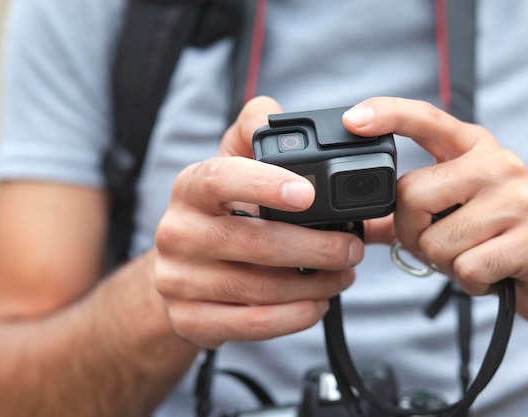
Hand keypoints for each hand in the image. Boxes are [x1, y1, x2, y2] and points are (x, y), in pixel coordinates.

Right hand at [153, 97, 362, 348]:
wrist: (183, 268)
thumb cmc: (221, 211)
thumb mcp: (233, 164)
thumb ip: (253, 130)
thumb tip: (274, 114)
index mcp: (190, 188)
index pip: (220, 179)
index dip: (264, 184)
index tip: (310, 193)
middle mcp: (175, 233)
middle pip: (252, 242)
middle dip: (315, 247)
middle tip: (352, 248)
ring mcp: (177, 281)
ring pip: (257, 288)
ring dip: (313, 284)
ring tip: (343, 275)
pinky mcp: (189, 320)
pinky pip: (249, 324)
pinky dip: (293, 317)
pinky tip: (316, 304)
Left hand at [343, 97, 527, 329]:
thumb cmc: (493, 240)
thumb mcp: (448, 216)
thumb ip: (403, 215)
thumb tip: (359, 222)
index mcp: (472, 149)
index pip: (426, 119)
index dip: (387, 115)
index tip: (353, 118)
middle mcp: (498, 163)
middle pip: (411, 196)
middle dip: (412, 234)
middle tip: (441, 243)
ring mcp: (520, 197)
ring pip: (435, 241)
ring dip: (443, 263)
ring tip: (473, 256)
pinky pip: (466, 267)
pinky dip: (469, 281)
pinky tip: (491, 273)